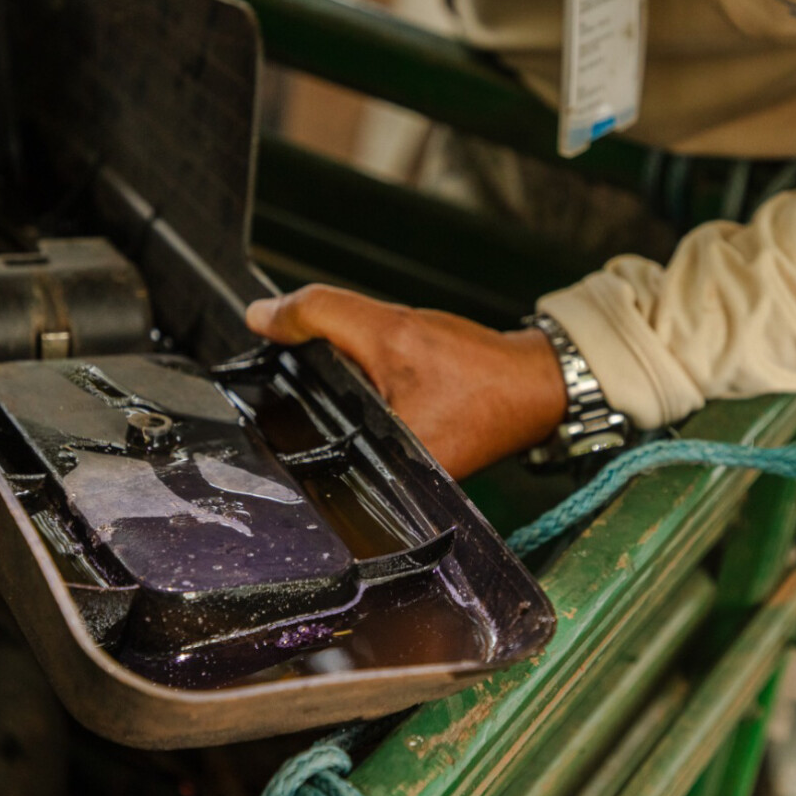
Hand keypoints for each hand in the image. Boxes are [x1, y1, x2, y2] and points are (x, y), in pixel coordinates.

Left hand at [244, 285, 567, 479]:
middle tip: (338, 356)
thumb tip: (260, 316)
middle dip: (315, 386)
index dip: (279, 393)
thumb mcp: (390, 329)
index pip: (295, 432)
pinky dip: (364, 392)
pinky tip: (380, 375)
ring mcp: (393, 471)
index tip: (273, 362)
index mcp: (371, 466)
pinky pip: (365, 419)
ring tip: (369, 365)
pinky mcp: (406, 456)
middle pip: (316, 424)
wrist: (535, 381)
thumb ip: (319, 315)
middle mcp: (379, 480)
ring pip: (340, 418)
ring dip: (340, 385)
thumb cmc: (476, 367)